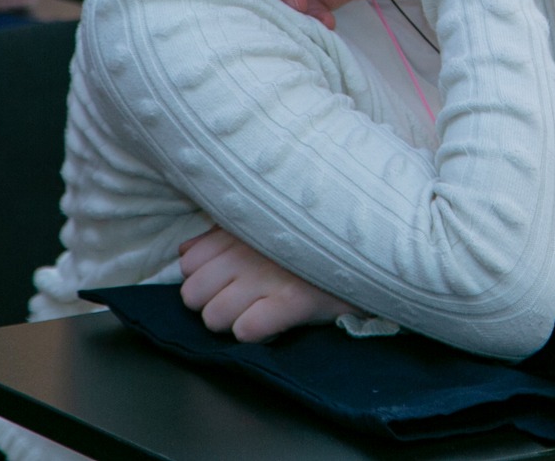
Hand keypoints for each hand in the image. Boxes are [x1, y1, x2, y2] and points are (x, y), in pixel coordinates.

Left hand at [178, 227, 354, 342]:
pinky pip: (247, 330)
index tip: (225, 279)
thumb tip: (185, 251)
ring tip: (257, 312)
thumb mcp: (263, 223)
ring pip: (214, 317)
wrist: (368, 240)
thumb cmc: (311, 236)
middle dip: (211, 303)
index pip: (187, 264)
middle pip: (193, 296)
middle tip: (239, 300)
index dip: (202, 278)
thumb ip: (221, 236)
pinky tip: (273, 322)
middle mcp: (247, 252)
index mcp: (239, 231)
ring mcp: (268, 276)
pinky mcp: (294, 300)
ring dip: (232, 321)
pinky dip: (256, 332)